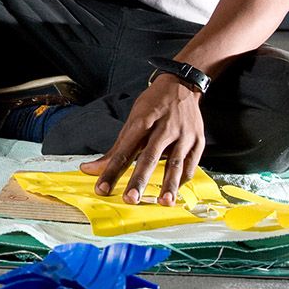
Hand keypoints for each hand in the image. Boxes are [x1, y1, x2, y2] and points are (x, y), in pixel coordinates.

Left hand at [79, 73, 205, 204]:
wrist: (182, 85)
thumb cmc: (153, 105)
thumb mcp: (132, 120)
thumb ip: (115, 149)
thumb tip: (90, 170)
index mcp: (143, 120)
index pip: (124, 150)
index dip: (112, 171)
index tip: (102, 189)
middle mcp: (164, 127)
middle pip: (150, 156)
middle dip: (140, 179)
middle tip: (130, 199)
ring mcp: (184, 134)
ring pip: (176, 162)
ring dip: (169, 184)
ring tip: (163, 202)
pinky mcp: (198, 140)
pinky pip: (191, 164)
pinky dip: (182, 179)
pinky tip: (174, 191)